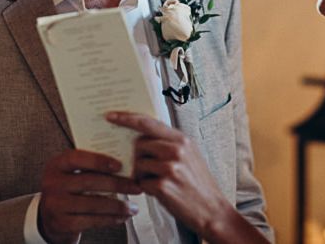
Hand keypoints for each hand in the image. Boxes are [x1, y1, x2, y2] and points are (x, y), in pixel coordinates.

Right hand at [37, 148, 138, 243]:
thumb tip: (125, 164)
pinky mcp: (62, 224)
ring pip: (93, 204)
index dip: (99, 161)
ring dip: (117, 206)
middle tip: (136, 187)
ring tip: (133, 207)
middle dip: (117, 184)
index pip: (77, 158)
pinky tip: (122, 217)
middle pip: (89, 182)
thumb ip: (91, 166)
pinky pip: (91, 221)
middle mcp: (53, 183)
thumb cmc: (69, 188)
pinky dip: (110, 219)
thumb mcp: (73, 172)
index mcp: (57, 164)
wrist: (49, 215)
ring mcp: (56, 205)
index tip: (119, 165)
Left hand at [106, 112, 266, 243]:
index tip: (111, 116)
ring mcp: (170, 167)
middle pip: (139, 144)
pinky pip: (141, 183)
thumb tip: (142, 137)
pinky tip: (160, 192)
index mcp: (181, 139)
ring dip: (143, 175)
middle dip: (138, 157)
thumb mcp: (190, 155)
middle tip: (147, 168)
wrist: (212, 209)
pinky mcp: (163, 186)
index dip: (127, 118)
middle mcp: (176, 149)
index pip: (148, 122)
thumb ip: (169, 143)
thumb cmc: (198, 183)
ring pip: (139, 164)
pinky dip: (146, 189)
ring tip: (159, 182)